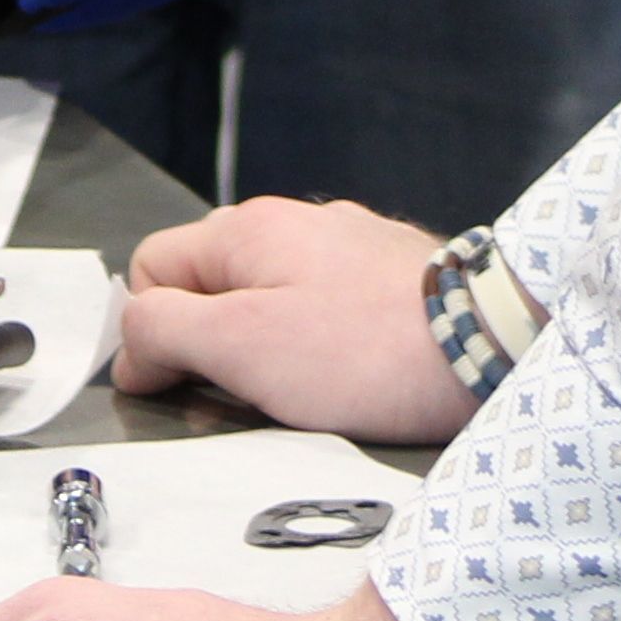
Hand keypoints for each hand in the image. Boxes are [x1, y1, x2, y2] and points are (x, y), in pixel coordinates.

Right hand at [111, 196, 478, 439]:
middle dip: (210, 342)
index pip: (152, 267)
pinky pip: (326, 310)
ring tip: (297, 396)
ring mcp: (348, 245)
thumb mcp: (241, 348)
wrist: (489, 344)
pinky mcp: (392, 276)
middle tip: (238, 398)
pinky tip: (347, 378)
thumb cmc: (365, 351)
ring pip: (270, 298)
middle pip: (211, 283)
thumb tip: (131, 347)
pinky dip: (320, 345)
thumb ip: (167, 332)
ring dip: (266, 347)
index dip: (149, 333)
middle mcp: (294, 223)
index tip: (172, 388)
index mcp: (245, 229)